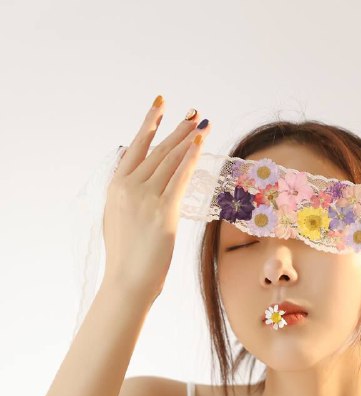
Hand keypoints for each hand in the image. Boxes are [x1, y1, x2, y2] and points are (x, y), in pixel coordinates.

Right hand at [102, 98, 210, 301]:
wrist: (127, 281)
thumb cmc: (125, 257)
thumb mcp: (115, 218)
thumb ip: (123, 193)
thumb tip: (130, 170)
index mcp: (115, 187)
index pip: (134, 148)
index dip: (149, 125)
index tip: (159, 106)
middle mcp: (128, 187)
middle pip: (156, 150)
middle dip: (176, 129)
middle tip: (193, 113)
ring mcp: (145, 198)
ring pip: (169, 160)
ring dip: (187, 140)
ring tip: (201, 124)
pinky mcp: (163, 212)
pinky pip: (179, 178)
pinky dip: (190, 159)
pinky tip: (199, 145)